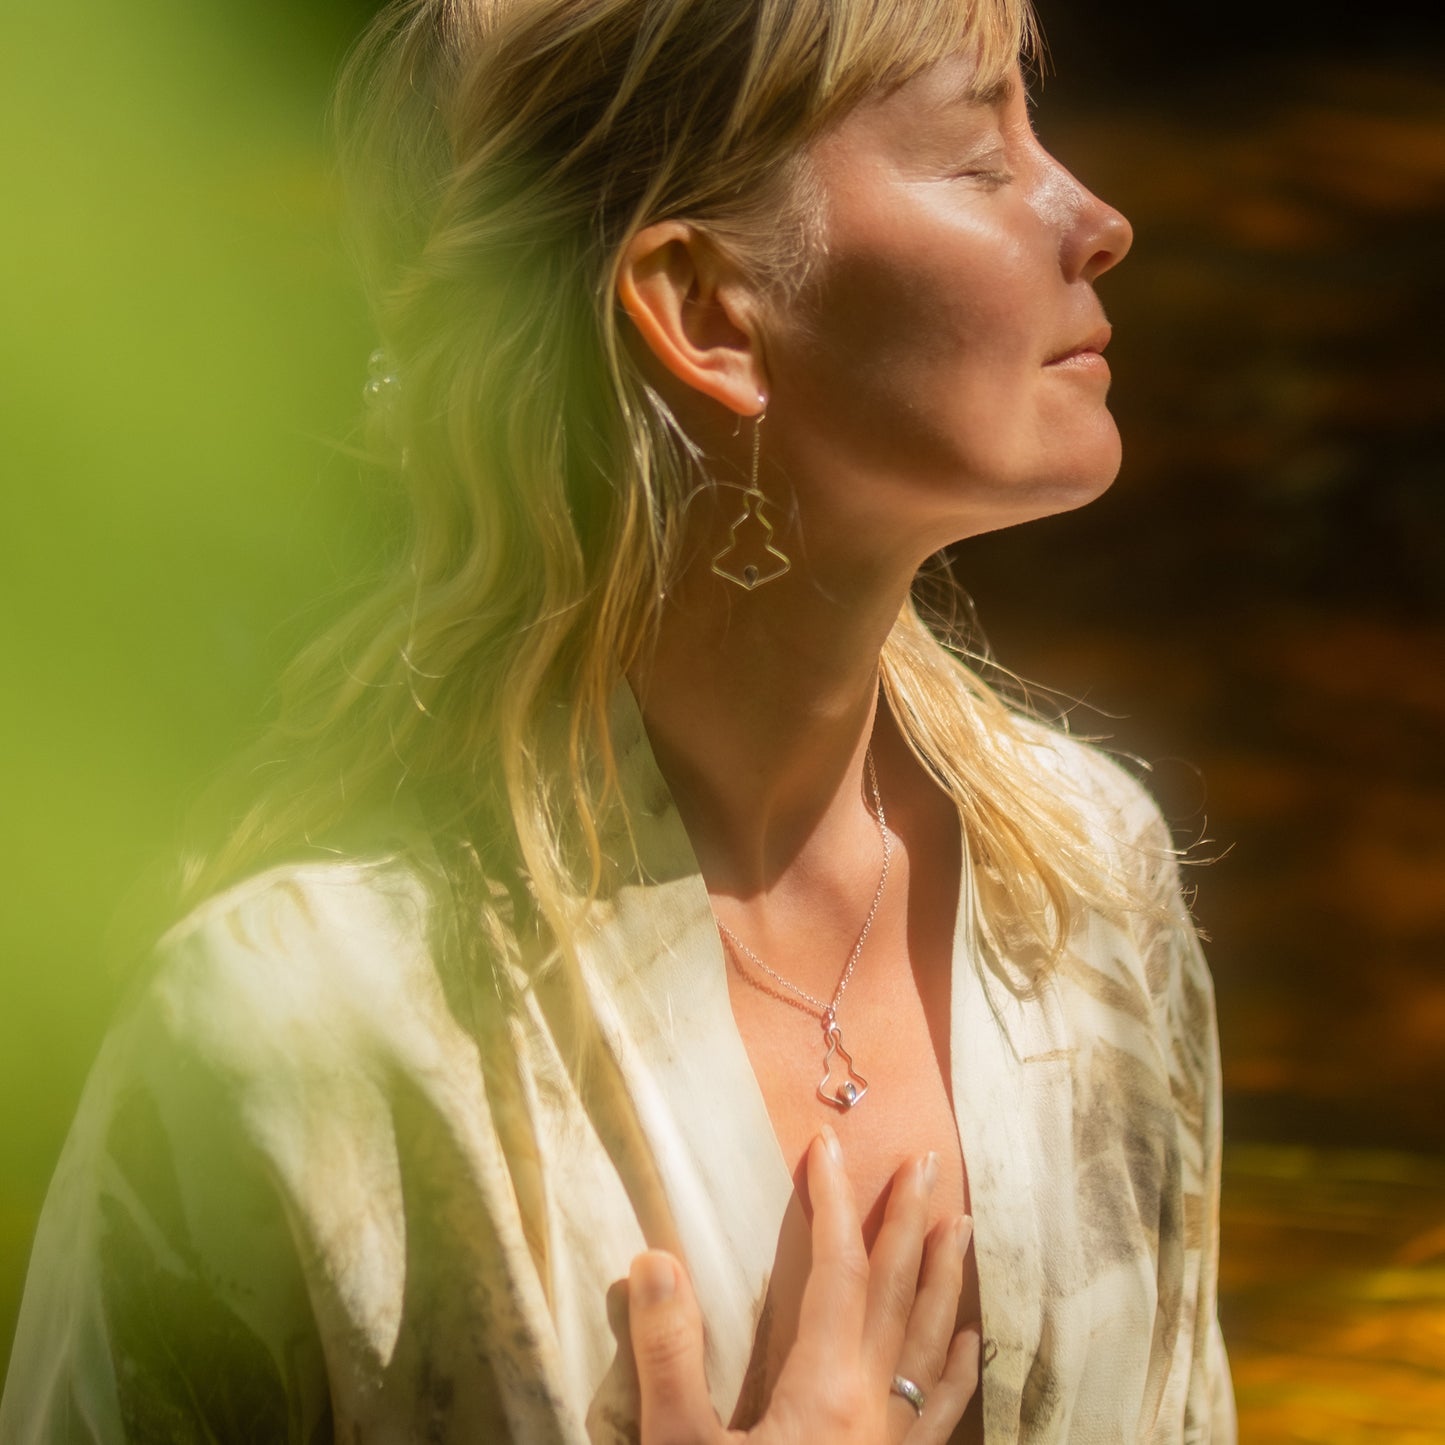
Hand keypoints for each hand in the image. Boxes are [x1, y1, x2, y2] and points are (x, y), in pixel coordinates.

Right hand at [626, 1126, 978, 1443]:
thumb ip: (668, 1357)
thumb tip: (654, 1259)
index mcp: (825, 1390)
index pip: (836, 1270)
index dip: (833, 1202)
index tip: (826, 1145)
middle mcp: (874, 1408)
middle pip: (898, 1295)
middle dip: (908, 1223)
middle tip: (924, 1162)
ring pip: (931, 1344)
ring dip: (944, 1279)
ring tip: (961, 1225)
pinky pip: (941, 1411)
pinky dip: (959, 1368)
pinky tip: (972, 1344)